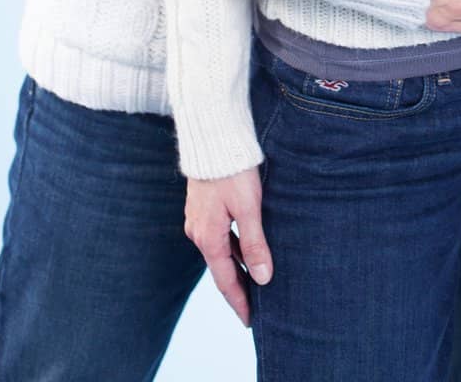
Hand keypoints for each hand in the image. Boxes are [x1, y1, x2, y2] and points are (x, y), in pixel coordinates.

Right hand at [184, 168, 273, 325]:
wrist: (213, 137)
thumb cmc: (233, 170)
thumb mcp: (248, 207)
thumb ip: (255, 244)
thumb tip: (263, 279)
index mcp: (209, 238)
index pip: (226, 281)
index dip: (240, 303)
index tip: (250, 322)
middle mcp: (198, 232)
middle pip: (221, 269)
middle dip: (238, 288)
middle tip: (255, 309)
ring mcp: (198, 219)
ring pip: (220, 252)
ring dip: (236, 267)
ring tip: (255, 283)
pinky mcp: (202, 207)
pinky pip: (219, 236)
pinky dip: (232, 248)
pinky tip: (245, 249)